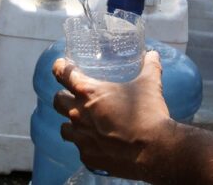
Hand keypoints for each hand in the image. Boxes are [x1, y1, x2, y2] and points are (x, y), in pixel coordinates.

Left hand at [52, 51, 173, 181]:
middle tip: (76, 97)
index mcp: (89, 92)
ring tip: (84, 124)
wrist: (154, 150)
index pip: (62, 74)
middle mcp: (78, 114)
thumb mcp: (150, 85)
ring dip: (72, 124)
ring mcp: (81, 137)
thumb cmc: (149, 114)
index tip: (61, 66)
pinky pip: (80, 149)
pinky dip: (87, 145)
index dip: (59, 68)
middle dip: (64, 97)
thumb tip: (153, 54)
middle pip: (58, 101)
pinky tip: (99, 144)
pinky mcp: (88, 156)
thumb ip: (150, 67)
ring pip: (64, 128)